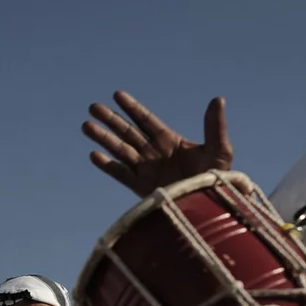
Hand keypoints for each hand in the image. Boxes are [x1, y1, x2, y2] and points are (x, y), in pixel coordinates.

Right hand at [82, 92, 234, 197]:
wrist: (210, 211)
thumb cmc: (218, 181)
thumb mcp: (219, 150)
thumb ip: (214, 126)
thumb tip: (218, 99)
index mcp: (170, 142)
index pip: (146, 120)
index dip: (132, 108)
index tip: (117, 95)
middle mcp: (154, 154)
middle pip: (128, 132)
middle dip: (111, 119)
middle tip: (93, 107)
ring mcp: (146, 171)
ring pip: (120, 150)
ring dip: (103, 138)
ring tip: (86, 126)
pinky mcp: (142, 189)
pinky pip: (122, 174)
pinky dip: (108, 166)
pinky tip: (94, 155)